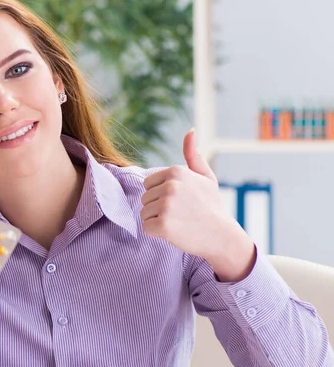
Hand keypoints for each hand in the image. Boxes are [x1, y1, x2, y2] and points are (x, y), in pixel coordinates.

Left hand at [141, 128, 254, 280]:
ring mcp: (166, 205)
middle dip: (158, 208)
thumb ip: (193, 155)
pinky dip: (157, 233)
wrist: (220, 235)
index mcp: (176, 171)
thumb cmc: (211, 206)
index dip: (160, 194)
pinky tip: (174, 231)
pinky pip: (146, 227)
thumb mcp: (206, 177)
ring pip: (144, 213)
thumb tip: (190, 131)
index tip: (179, 201)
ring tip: (178, 221)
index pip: (148, 183)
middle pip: (145, 198)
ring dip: (157, 220)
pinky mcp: (163, 224)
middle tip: (180, 213)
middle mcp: (170, 186)